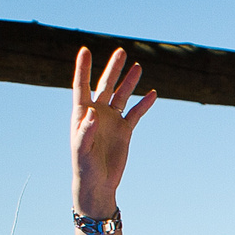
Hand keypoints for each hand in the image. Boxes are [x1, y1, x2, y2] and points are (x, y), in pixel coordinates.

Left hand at [70, 46, 155, 215]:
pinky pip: (136, 114)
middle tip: (121, 52)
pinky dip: (144, 104)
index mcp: (82, 113)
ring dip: (129, 82)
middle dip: (113, 69)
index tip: (85, 50)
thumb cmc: (84, 167)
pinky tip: (152, 94)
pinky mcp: (125, 131)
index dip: (83, 68)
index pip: (82, 86)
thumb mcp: (82, 150)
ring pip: (122, 96)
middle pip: (105, 85)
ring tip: (138, 67)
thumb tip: (93, 112)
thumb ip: (86, 130)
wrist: (98, 183)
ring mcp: (112, 120)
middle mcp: (97, 112)